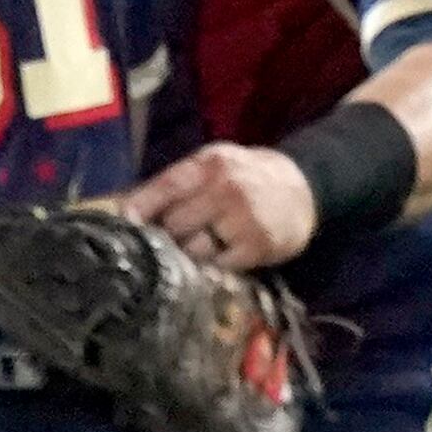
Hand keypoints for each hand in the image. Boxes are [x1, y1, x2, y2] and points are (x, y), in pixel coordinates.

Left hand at [124, 143, 317, 272]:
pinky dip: (213, 265)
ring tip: (201, 246)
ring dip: (189, 254)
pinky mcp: (257, 246)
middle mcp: (226, 189)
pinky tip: (222, 255)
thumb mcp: (213, 165)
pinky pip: (217, 266)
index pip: (164, 188)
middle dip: (167, 235)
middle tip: (172, 238)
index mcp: (209, 165)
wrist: (306, 188)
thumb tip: (126, 209)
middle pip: (173, 224)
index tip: (125, 225)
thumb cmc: (247, 177)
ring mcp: (243, 218)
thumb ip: (174, 183)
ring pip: (193, 249)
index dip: (139, 209)